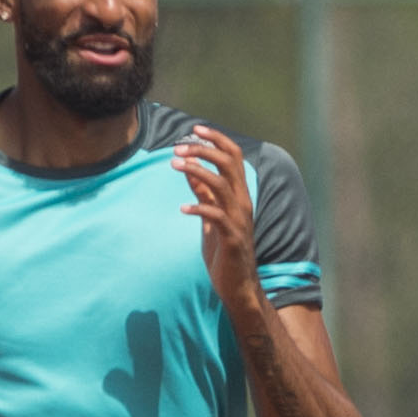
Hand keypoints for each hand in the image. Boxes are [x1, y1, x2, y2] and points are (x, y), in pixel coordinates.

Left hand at [175, 127, 260, 302]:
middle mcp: (242, 203)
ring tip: (175, 165)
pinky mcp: (232, 238)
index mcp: (239, 195)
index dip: (217, 139)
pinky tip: (182, 208)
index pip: (234, 157)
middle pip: (229, 163)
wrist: (238, 287)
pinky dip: (198, 208)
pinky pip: (216, 216)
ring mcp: (239, 220)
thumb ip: (203, 194)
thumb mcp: (210, 218)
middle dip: (204, 150)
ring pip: (222, 184)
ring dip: (197, 171)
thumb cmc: (225, 252)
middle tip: (179, 147)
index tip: (196, 129)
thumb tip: (188, 171)